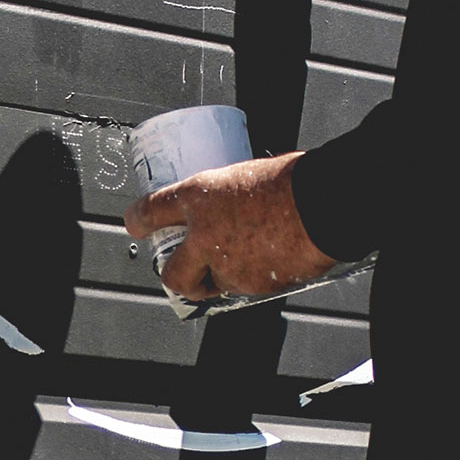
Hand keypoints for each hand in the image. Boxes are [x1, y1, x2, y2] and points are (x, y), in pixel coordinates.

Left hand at [124, 151, 333, 304]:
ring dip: (222, 276)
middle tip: (186, 271)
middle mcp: (204, 235)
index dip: (136, 220)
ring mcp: (228, 265)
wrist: (325, 203)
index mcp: (198, 197)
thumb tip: (232, 198)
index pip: (150, 211)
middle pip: (171, 273)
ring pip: (213, 284)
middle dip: (176, 276)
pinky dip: (253, 277)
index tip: (134, 224)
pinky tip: (270, 259)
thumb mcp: (247, 173)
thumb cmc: (293, 179)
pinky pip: (246, 286)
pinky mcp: (254, 284)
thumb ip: (230, 193)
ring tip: (245, 256)